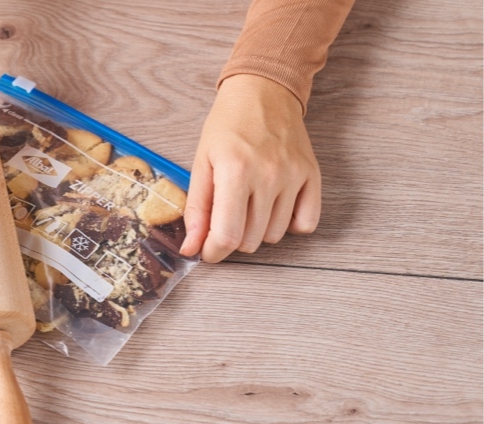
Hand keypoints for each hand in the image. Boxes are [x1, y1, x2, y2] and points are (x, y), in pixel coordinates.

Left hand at [180, 74, 320, 262]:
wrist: (263, 92)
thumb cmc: (227, 127)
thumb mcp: (201, 163)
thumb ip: (196, 209)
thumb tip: (191, 248)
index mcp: (235, 172)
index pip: (227, 236)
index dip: (214, 253)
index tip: (208, 252)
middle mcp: (268, 176)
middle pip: (250, 240)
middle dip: (232, 238)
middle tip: (225, 217)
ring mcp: (293, 176)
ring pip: (274, 236)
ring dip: (257, 230)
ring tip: (248, 204)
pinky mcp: (312, 175)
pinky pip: (306, 224)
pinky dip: (289, 225)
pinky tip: (274, 208)